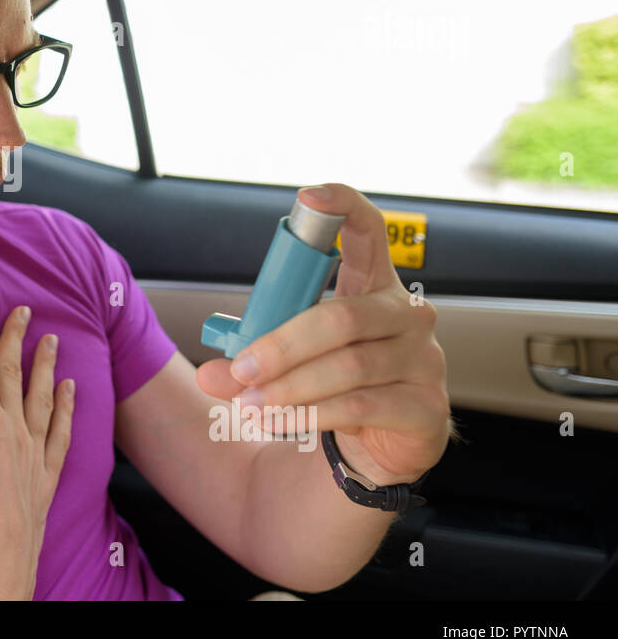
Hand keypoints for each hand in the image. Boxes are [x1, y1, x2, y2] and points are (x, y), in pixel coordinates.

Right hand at [0, 302, 74, 598]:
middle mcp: (13, 430)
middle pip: (13, 374)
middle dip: (15, 339)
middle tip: (23, 310)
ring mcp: (33, 453)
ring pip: (42, 397)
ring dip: (44, 366)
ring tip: (51, 341)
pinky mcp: (44, 477)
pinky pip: (61, 432)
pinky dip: (67, 407)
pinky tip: (71, 392)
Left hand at [196, 183, 450, 484]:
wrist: (384, 442)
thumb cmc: (336, 382)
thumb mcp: (292, 359)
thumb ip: (251, 358)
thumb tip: (211, 373)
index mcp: (374, 286)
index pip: (368, 231)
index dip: (343, 206)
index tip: (308, 196)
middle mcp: (407, 315)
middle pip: (341, 317)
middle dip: (282, 345)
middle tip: (241, 369)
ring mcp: (424, 360)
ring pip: (348, 367)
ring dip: (290, 388)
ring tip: (251, 403)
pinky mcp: (427, 407)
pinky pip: (362, 406)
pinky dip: (313, 414)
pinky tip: (282, 421)